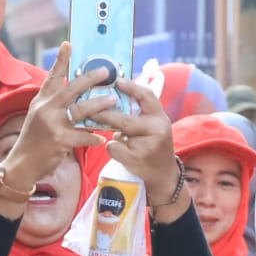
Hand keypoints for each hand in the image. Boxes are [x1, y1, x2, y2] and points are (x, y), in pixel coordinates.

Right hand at [0, 44, 112, 200]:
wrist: (22, 163)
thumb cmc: (34, 139)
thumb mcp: (38, 116)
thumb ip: (53, 104)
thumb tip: (74, 92)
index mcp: (41, 101)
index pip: (52, 76)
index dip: (61, 60)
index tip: (69, 44)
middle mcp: (46, 109)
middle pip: (71, 89)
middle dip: (90, 78)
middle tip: (106, 72)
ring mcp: (52, 124)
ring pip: (81, 111)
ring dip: (99, 106)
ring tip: (112, 100)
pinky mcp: (60, 141)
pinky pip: (83, 136)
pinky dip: (94, 137)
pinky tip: (103, 139)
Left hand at [93, 78, 181, 207]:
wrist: (163, 174)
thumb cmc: (153, 144)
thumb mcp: (153, 126)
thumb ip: (140, 113)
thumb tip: (113, 96)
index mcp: (161, 118)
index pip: (147, 96)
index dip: (131, 87)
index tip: (117, 81)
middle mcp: (157, 130)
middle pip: (125, 119)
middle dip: (106, 114)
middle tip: (91, 109)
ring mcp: (146, 146)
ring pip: (117, 134)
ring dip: (112, 134)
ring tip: (119, 136)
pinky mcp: (136, 159)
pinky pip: (114, 148)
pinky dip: (113, 148)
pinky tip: (122, 151)